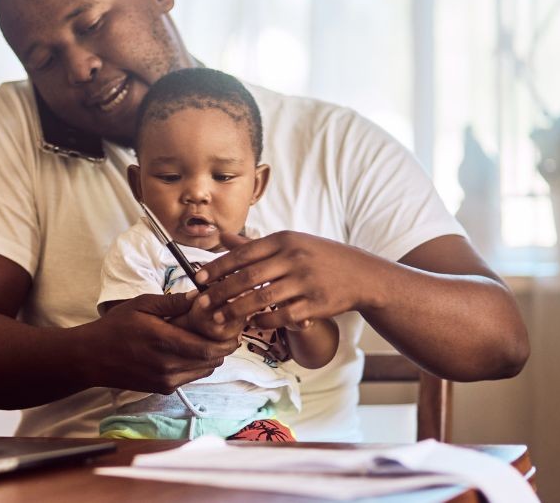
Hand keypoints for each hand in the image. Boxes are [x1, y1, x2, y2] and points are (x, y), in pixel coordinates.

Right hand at [86, 293, 237, 393]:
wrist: (91, 357)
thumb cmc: (115, 327)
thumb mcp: (141, 305)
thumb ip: (172, 302)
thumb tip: (200, 296)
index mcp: (164, 342)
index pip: (209, 348)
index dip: (226, 339)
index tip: (232, 326)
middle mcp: (168, 366)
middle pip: (212, 361)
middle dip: (223, 346)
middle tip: (226, 330)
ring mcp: (167, 380)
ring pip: (204, 370)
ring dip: (211, 356)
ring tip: (209, 338)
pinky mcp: (164, 388)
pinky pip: (191, 376)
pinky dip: (197, 364)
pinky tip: (190, 349)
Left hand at [192, 231, 389, 329]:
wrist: (362, 274)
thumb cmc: (319, 257)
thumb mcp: (291, 242)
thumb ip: (256, 245)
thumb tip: (222, 237)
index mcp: (284, 240)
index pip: (243, 253)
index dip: (217, 266)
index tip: (198, 277)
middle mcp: (294, 258)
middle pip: (248, 277)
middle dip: (220, 292)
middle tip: (201, 304)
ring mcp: (306, 281)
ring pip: (262, 298)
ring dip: (236, 311)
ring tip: (219, 320)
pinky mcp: (316, 303)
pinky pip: (283, 316)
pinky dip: (264, 320)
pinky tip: (252, 323)